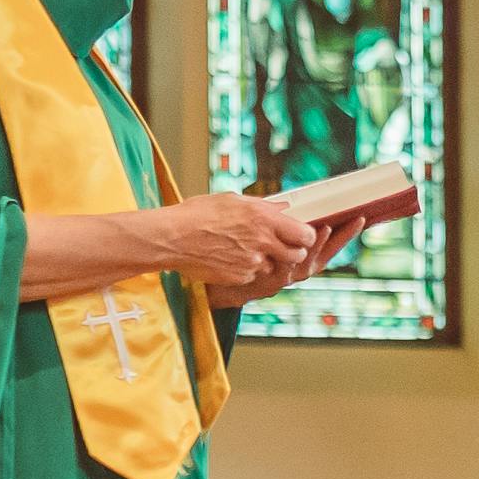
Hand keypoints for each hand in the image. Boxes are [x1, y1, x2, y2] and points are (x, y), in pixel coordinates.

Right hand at [165, 191, 318, 301]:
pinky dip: (247, 270)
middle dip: (292, 252)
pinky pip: (253, 276)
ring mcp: (252, 262)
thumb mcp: (234, 201)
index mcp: (264, 218)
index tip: (302, 236)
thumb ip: (263, 207)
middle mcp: (262, 241)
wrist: (172, 238)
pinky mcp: (240, 277)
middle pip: (296, 255)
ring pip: (274, 267)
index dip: (306, 236)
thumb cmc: (198, 214)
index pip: (305, 234)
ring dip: (266, 262)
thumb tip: (283, 210)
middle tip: (281, 247)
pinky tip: (230, 258)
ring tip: (245, 250)